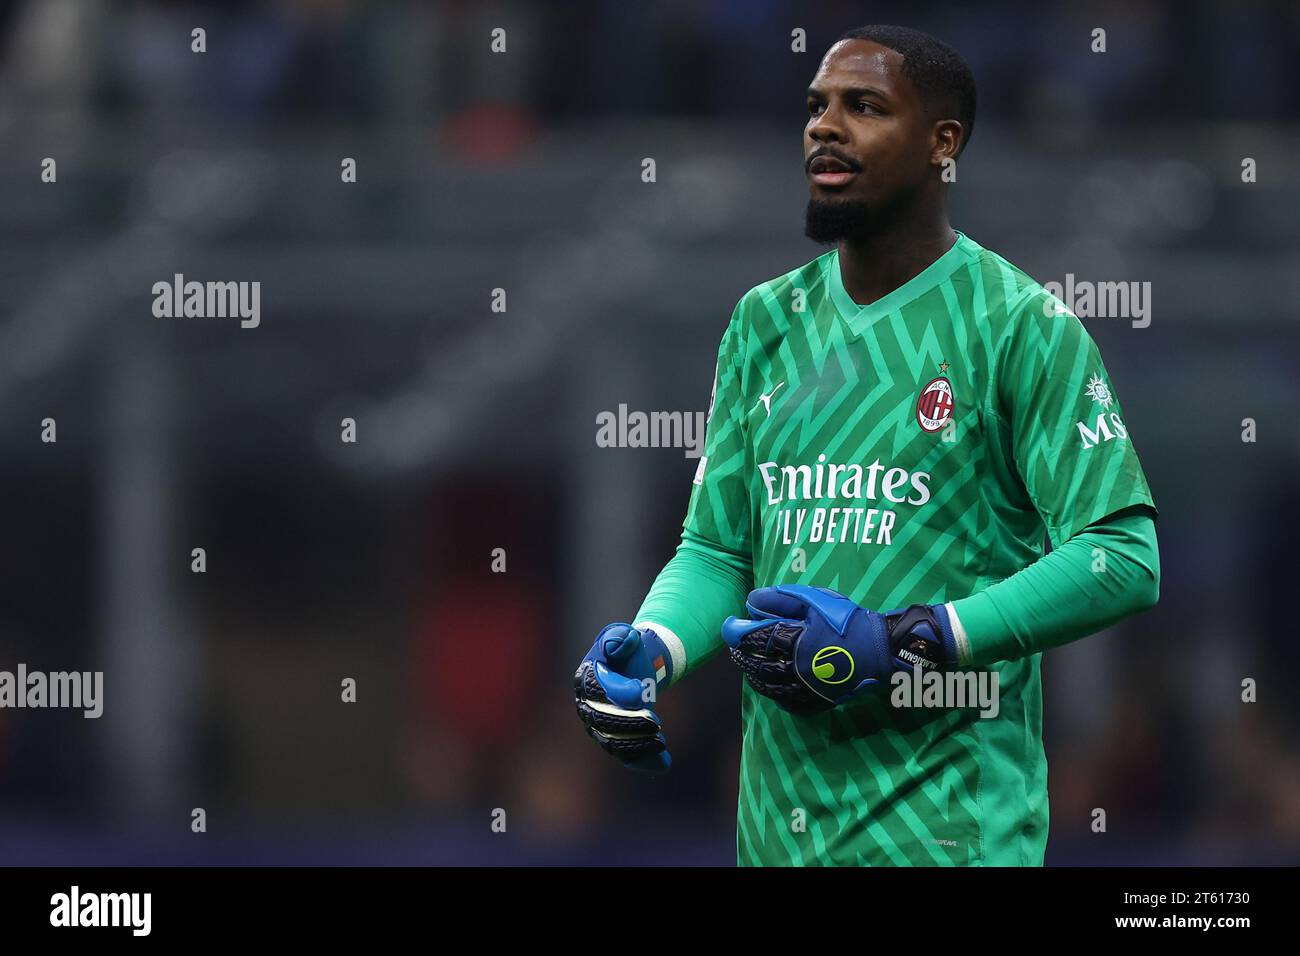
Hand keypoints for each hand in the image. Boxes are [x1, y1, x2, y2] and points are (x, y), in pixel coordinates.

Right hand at [573, 624, 672, 771]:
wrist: (635, 666)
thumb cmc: (628, 650)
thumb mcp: (624, 636)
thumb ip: (620, 636)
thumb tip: (624, 640)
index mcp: (586, 678)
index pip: (597, 690)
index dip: (617, 692)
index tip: (640, 692)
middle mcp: (587, 705)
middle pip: (602, 720)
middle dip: (629, 723)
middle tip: (655, 722)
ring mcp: (598, 725)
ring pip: (612, 741)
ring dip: (637, 744)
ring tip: (660, 742)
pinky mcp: (613, 738)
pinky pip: (624, 754)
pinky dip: (642, 760)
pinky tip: (663, 763)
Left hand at [721, 585, 958, 713]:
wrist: (881, 649)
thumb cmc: (847, 621)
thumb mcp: (814, 600)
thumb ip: (781, 599)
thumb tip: (751, 600)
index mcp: (792, 640)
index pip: (753, 638)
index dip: (736, 631)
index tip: (729, 625)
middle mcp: (794, 668)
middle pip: (757, 664)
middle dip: (742, 654)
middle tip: (736, 646)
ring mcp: (806, 688)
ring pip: (769, 686)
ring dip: (754, 676)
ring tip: (748, 667)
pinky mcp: (818, 700)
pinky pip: (788, 702)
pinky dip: (774, 695)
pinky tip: (771, 688)